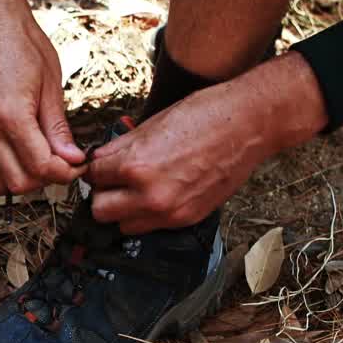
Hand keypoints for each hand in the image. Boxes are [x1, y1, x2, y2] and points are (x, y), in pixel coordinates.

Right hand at [0, 0, 85, 194]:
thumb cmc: (24, 47)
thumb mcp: (51, 86)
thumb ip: (58, 128)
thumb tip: (72, 159)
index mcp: (11, 115)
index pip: (41, 167)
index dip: (66, 173)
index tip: (78, 165)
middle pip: (19, 183)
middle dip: (46, 180)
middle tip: (63, 163)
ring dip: (22, 181)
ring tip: (40, 161)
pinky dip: (3, 172)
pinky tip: (21, 155)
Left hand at [87, 53, 328, 234]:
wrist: (249, 125)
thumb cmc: (204, 115)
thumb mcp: (151, 124)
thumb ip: (120, 148)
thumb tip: (96, 159)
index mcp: (136, 166)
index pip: (93, 178)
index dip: (95, 169)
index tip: (100, 166)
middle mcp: (150, 195)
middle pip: (100, 210)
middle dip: (103, 194)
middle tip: (114, 180)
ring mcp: (169, 211)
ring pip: (123, 225)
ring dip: (123, 210)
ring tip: (136, 190)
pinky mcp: (187, 219)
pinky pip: (151, 227)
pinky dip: (147, 215)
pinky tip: (158, 194)